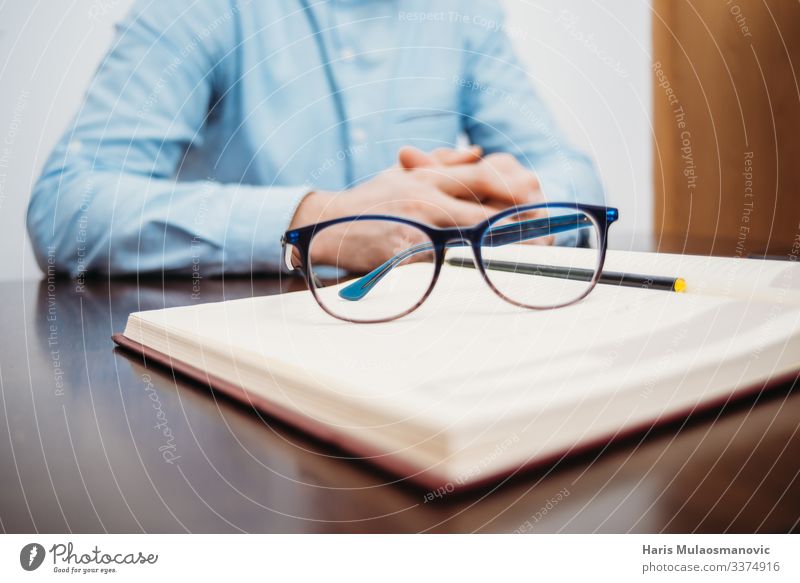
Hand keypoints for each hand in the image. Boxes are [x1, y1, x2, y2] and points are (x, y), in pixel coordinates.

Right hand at [290, 147, 547, 271]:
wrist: (324, 224)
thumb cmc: (368, 200)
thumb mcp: (402, 173)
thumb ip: (442, 161)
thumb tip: (479, 152)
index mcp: (429, 178)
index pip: (484, 178)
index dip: (516, 188)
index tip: (540, 199)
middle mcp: (427, 198)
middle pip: (486, 210)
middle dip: (519, 224)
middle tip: (549, 236)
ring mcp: (415, 226)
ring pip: (471, 237)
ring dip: (503, 248)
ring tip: (531, 257)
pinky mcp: (403, 254)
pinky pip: (443, 264)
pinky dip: (468, 269)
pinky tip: (489, 276)